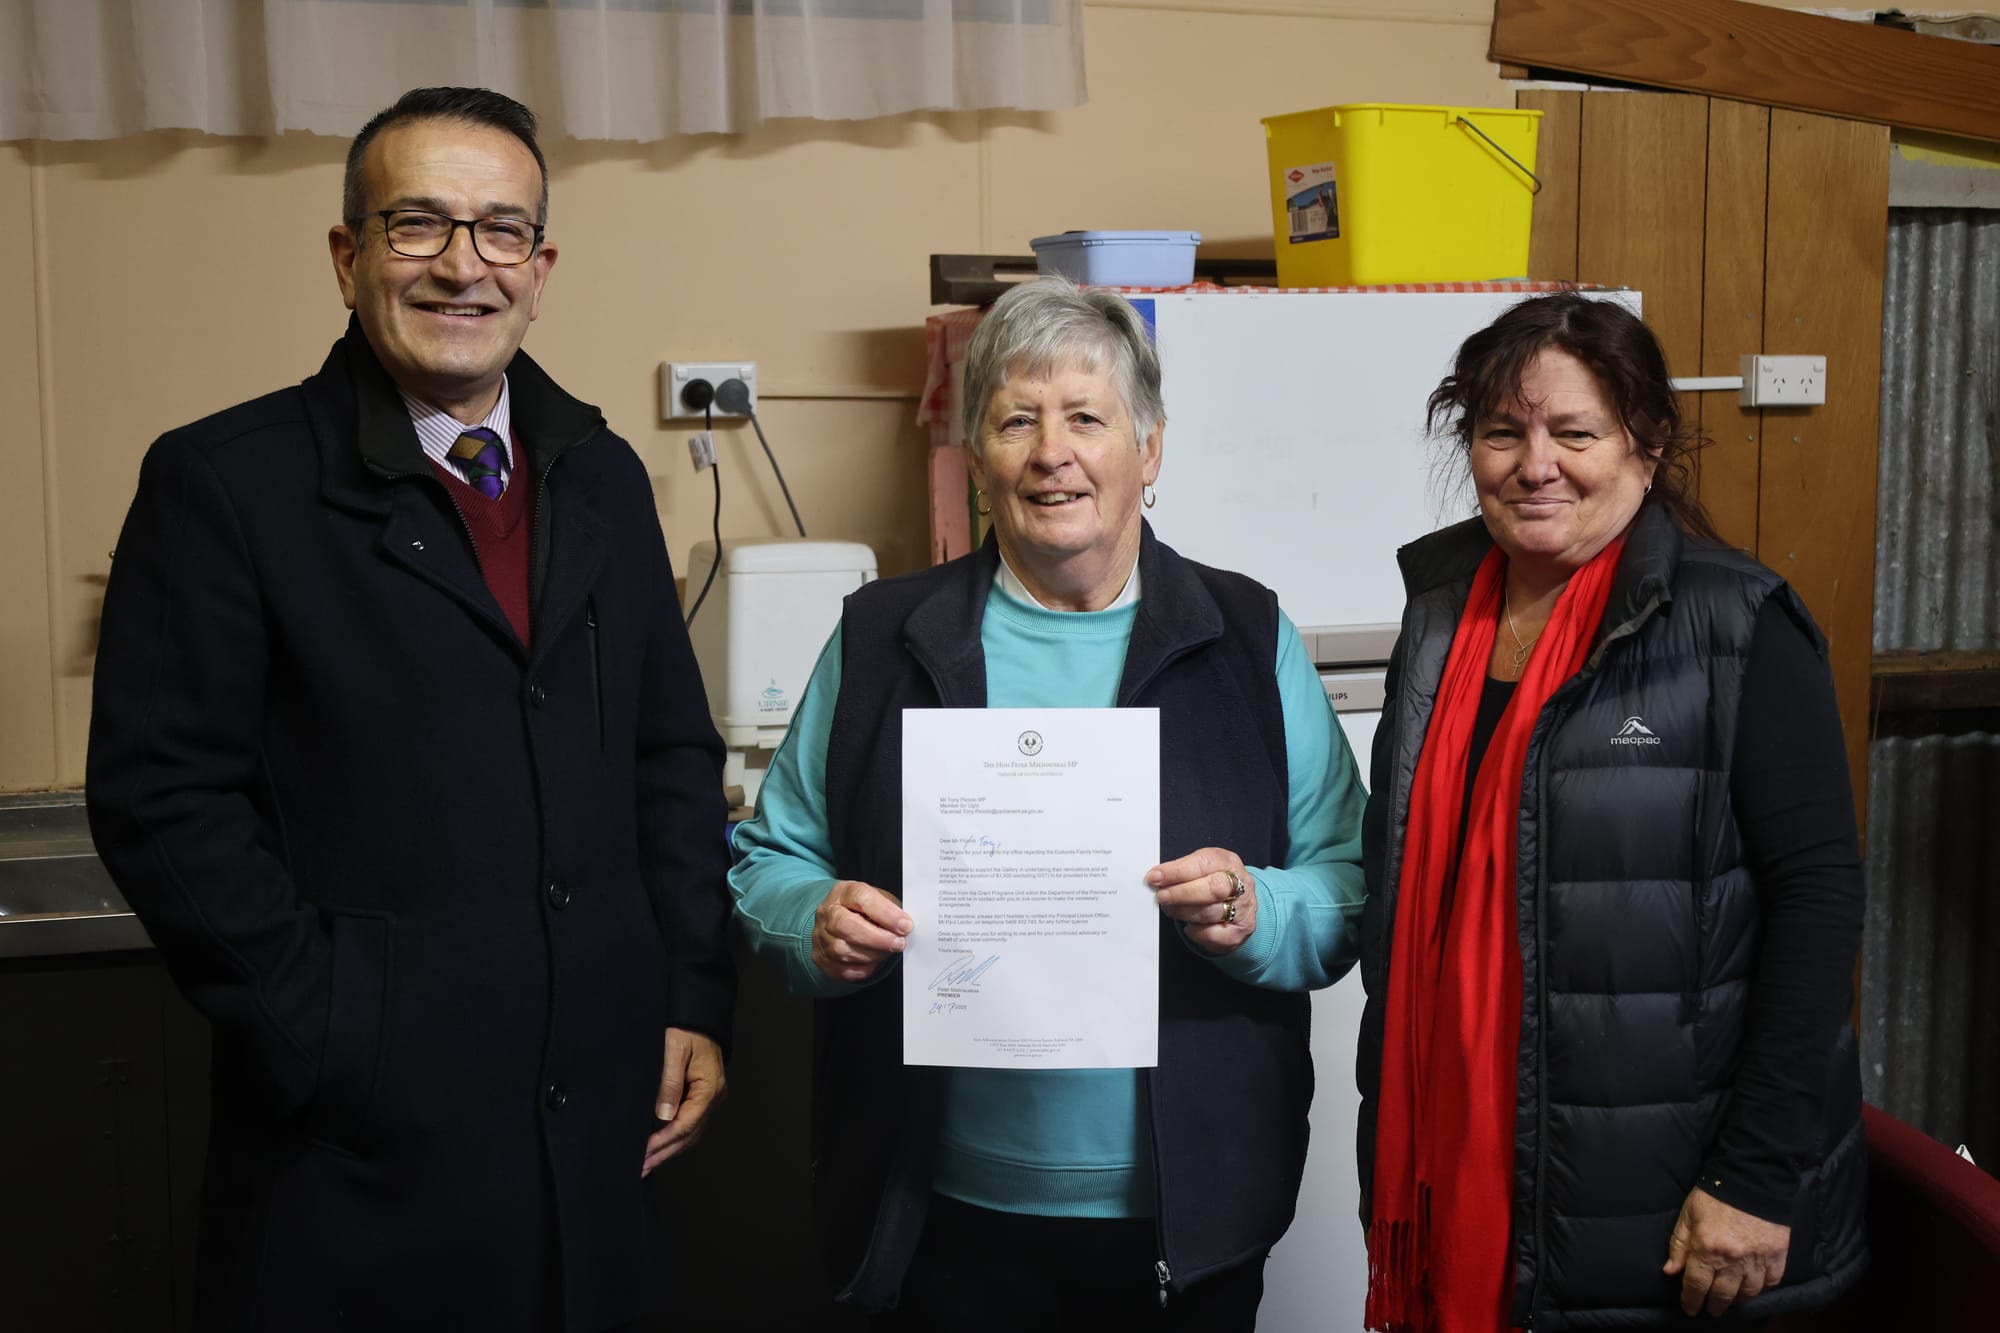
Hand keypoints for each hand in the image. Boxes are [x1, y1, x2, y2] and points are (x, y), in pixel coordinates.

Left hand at [641, 1028, 725, 1176]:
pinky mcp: (702, 1096)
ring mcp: (710, 1098)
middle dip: (665, 1152)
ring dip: (670, 1149)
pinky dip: (675, 1137)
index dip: (664, 1140)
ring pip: (691, 1133)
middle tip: (643, 1167)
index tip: (645, 1151)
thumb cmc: (686, 1030)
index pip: (686, 1123)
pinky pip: (690, 1123)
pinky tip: (661, 1145)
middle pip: (690, 1134)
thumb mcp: (673, 1051)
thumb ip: (669, 1083)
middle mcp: (714, 1096)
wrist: (698, 1017)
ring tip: (648, 1163)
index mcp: (709, 1088)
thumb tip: (664, 1116)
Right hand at [812, 880, 911, 981]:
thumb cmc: (864, 909)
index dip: (885, 913)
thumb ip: (891, 909)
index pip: (861, 898)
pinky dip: (863, 968)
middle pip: (846, 926)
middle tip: (899, 943)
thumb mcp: (879, 899)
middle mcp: (827, 913)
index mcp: (843, 892)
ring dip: (873, 955)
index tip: (905, 925)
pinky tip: (874, 961)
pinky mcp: (821, 958)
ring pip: (844, 951)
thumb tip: (905, 926)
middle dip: (878, 938)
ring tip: (888, 951)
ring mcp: (821, 937)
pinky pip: (843, 970)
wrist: (838, 920)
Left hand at [1148, 848, 1256, 955]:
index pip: (1203, 864)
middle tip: (1161, 896)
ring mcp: (1243, 909)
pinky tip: (1189, 927)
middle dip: (1181, 893)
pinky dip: (1196, 932)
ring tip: (1170, 909)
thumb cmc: (1213, 882)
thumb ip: (1182, 871)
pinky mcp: (1239, 932)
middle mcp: (1241, 885)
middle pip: (1212, 888)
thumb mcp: (1201, 868)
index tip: (1155, 877)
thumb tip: (1156, 878)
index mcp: (1228, 862)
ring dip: (1184, 912)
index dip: (1177, 871)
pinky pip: (1214, 935)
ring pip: (1211, 913)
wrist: (1238, 904)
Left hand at [1662, 1186, 1790, 1315]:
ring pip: (1748, 1293)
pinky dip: (1762, 1288)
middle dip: (1714, 1305)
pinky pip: (1771, 1282)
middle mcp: (1733, 1260)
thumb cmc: (1714, 1194)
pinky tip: (1754, 1287)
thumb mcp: (1688, 1215)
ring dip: (1738, 1299)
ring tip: (1731, 1300)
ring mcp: (1757, 1259)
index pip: (1696, 1285)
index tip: (1690, 1309)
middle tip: (1710, 1309)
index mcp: (1707, 1249)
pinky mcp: (1777, 1255)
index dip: (1691, 1301)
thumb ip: (1678, 1245)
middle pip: (1723, 1295)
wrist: (1752, 1177)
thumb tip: (1670, 1272)